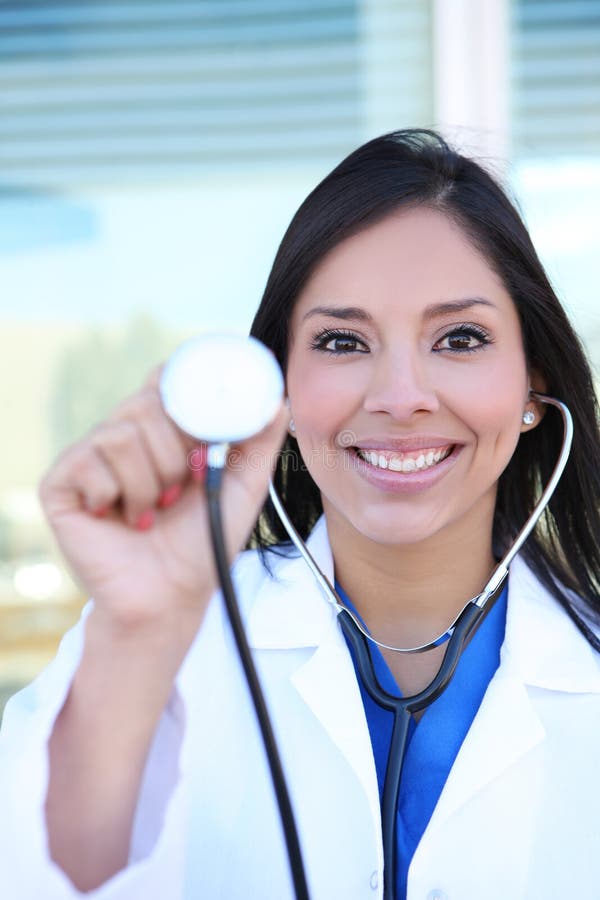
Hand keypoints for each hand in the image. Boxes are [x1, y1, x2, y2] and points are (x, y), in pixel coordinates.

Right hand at [39, 365, 287, 636]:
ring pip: (121, 434)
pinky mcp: (62, 484)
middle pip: (145, 403)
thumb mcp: (245, 485)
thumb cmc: (204, 541)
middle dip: (177, 453)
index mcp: (162, 429)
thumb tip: (276, 400)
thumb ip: (261, 440)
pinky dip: (117, 496)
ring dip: (151, 482)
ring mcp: (89, 457)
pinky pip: (90, 463)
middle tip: (183, 489)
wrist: (172, 596)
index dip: (187, 399)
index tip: (206, 438)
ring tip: (155, 510)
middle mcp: (123, 435)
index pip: (166, 380)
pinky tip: (121, 519)